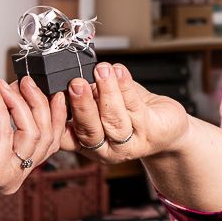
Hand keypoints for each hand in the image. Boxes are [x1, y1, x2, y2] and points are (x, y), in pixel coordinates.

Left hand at [0, 77, 66, 193]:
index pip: (51, 142)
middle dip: (39, 103)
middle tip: (26, 82)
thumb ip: (6, 106)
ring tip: (5, 86)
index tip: (52, 90)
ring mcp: (6, 176)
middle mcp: (15, 175)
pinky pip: (7, 133)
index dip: (56, 115)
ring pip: (32, 134)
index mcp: (16, 165)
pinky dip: (2, 108)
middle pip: (47, 137)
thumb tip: (23, 85)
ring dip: (19, 103)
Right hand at [61, 62, 191, 163]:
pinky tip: (119, 72)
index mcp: (86, 143)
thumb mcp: (102, 104)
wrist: (166, 125)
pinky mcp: (150, 133)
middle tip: (76, 83)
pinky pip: (136, 109)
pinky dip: (125, 87)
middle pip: (89, 130)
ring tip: (102, 70)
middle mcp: (106, 149)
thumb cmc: (131, 111)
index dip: (58, 119)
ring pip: (114, 120)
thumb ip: (88, 94)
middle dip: (82, 105)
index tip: (55, 95)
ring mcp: (129, 144)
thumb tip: (74, 72)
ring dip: (107, 92)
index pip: (65, 137)